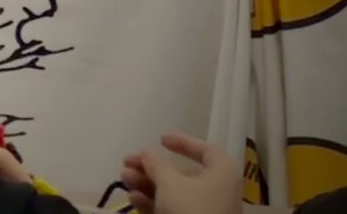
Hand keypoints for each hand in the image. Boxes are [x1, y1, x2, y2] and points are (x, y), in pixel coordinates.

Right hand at [122, 135, 239, 213]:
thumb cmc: (191, 211)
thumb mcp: (169, 183)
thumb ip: (156, 163)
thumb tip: (148, 152)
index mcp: (222, 174)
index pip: (207, 150)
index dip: (183, 142)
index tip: (160, 140)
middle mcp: (218, 192)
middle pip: (182, 173)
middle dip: (152, 167)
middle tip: (127, 162)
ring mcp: (207, 211)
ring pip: (174, 192)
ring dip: (147, 184)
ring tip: (124, 180)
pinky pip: (174, 209)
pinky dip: (153, 203)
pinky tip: (133, 200)